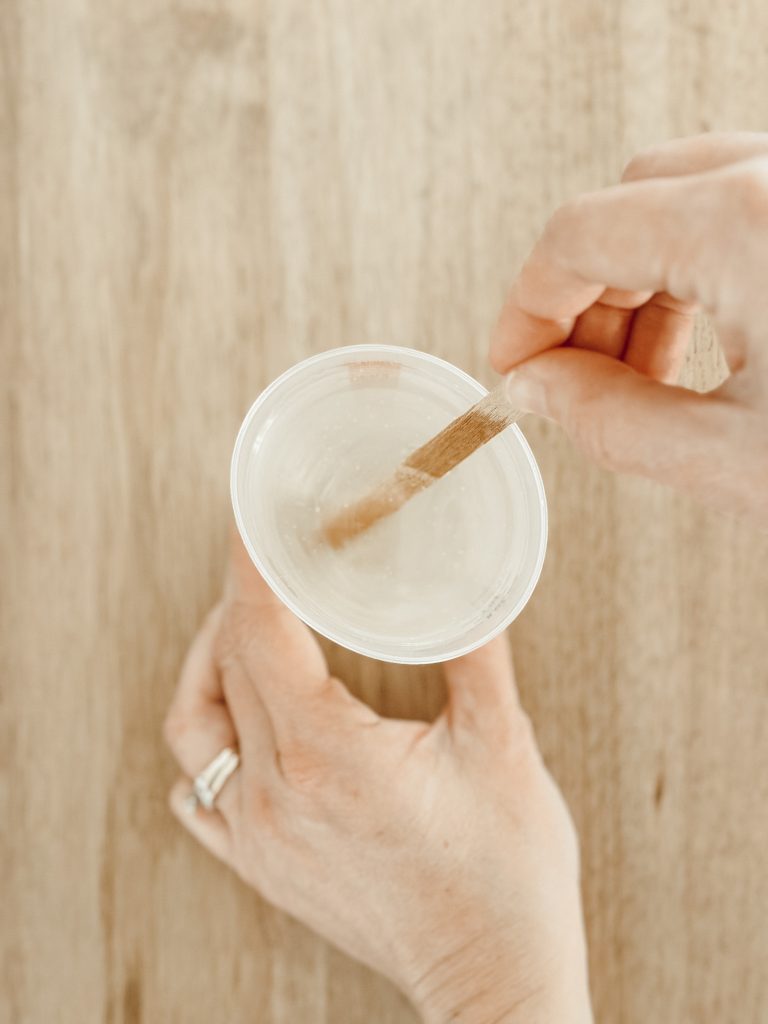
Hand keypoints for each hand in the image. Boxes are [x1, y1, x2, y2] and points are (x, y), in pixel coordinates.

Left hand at [164, 531, 592, 1023]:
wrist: (496, 978)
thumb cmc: (507, 875)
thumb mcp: (503, 746)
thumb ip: (477, 650)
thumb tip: (468, 578)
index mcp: (328, 755)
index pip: (261, 632)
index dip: (252, 566)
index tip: (252, 519)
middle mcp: (275, 794)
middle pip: (227, 664)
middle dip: (243, 597)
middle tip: (273, 558)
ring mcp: (259, 836)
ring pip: (194, 724)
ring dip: (211, 661)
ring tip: (248, 623)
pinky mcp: (263, 865)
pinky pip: (199, 791)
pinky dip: (205, 740)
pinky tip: (236, 720)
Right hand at [490, 131, 767, 520]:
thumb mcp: (740, 460)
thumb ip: (614, 421)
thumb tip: (541, 389)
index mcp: (748, 224)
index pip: (581, 235)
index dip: (527, 307)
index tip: (514, 364)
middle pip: (634, 203)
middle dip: (588, 297)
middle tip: (574, 379)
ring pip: (692, 198)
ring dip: (645, 283)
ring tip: (645, 375)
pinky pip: (746, 209)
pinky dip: (706, 267)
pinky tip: (708, 341)